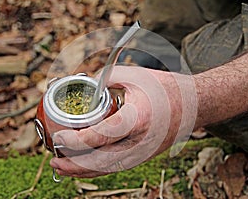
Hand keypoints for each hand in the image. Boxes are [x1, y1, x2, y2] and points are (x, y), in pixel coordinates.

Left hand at [50, 66, 196, 177]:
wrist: (193, 105)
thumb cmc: (164, 88)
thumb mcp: (134, 75)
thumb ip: (105, 77)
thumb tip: (82, 83)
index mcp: (138, 118)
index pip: (102, 135)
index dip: (77, 140)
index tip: (59, 136)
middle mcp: (141, 142)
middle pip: (102, 161)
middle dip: (74, 164)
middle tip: (54, 158)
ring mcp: (143, 153)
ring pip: (108, 169)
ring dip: (82, 171)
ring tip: (61, 167)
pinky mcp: (143, 156)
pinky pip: (116, 167)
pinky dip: (96, 169)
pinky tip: (83, 166)